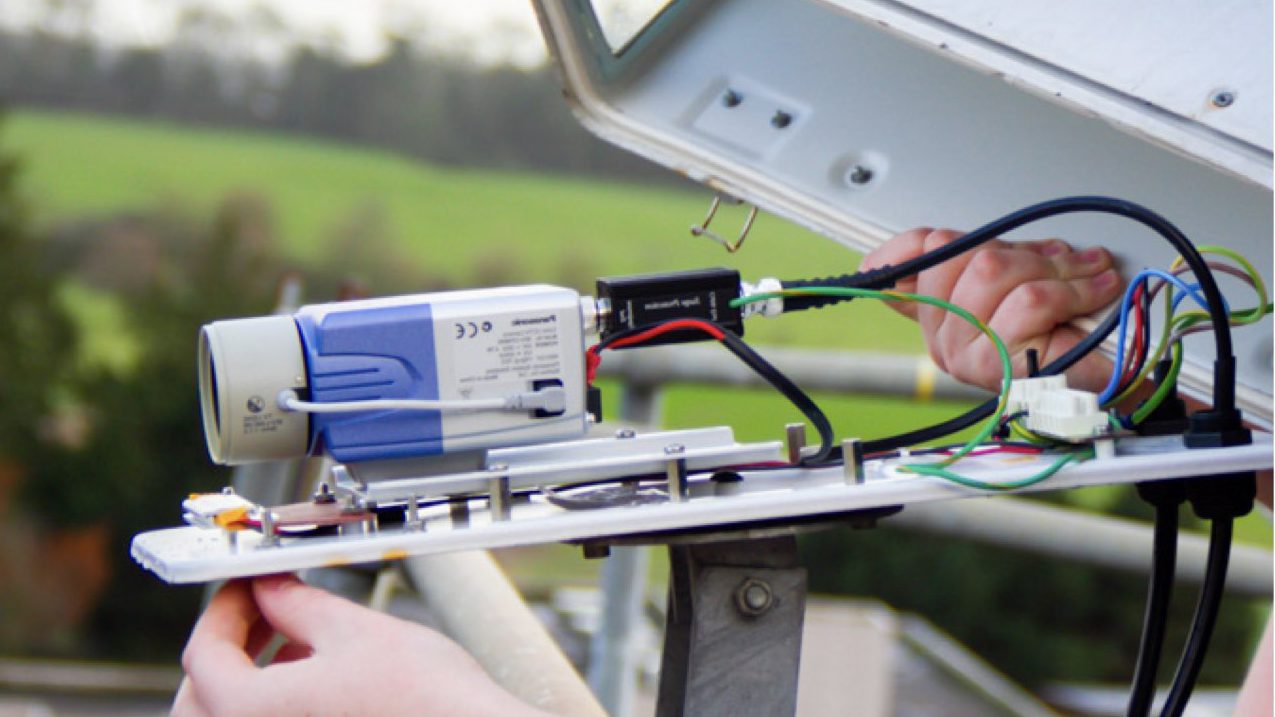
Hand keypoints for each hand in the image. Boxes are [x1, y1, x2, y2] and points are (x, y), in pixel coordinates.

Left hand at [173, 574, 549, 716]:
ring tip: (292, 647)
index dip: (225, 607)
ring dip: (245, 683)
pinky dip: (272, 709)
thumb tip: (269, 587)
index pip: (204, 655)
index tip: (249, 585)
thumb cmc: (431, 703)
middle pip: (201, 700)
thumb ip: (296, 605)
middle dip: (225, 649)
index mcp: (250, 713)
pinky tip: (312, 685)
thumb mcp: (356, 631)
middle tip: (261, 611)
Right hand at [861, 228, 1123, 392]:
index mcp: (938, 321)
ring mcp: (965, 355)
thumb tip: (993, 239)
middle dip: (1027, 251)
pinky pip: (1029, 300)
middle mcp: (943, 340)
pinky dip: (1075, 289)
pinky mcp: (998, 365)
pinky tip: (1096, 290)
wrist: (1102, 395)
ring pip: (992, 271)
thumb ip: (998, 262)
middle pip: (962, 259)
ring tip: (1093, 274)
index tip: (935, 238)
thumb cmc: (1062, 345)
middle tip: (1068, 259)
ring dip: (1058, 267)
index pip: (897, 275)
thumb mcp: (1020, 291)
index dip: (905, 249)